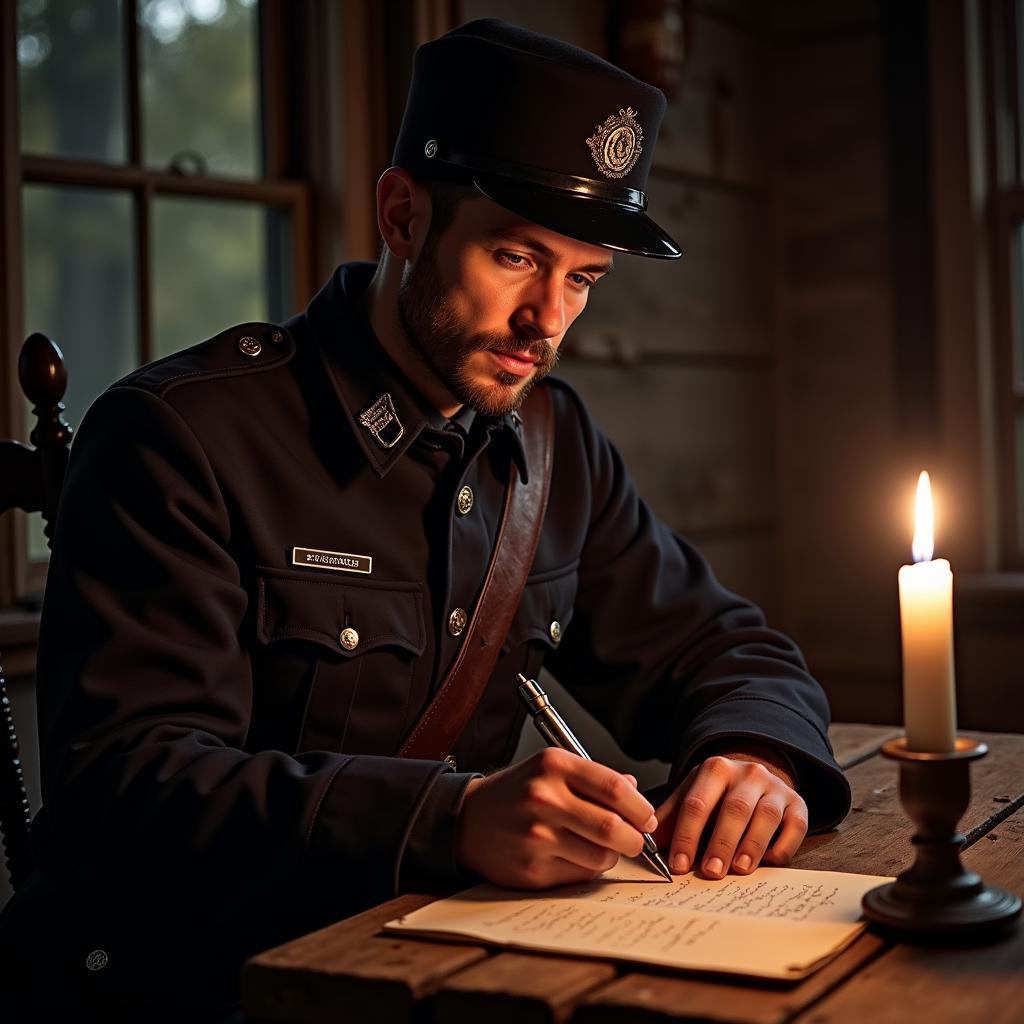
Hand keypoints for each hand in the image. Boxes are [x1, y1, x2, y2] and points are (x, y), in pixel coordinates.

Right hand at [455, 747, 657, 888]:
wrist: (468, 819)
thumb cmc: (518, 792)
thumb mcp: (551, 769)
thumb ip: (594, 778)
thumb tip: (635, 791)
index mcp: (553, 765)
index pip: (614, 788)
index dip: (640, 807)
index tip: (647, 817)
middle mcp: (544, 798)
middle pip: (612, 827)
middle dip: (635, 838)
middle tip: (636, 839)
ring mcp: (536, 836)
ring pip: (601, 856)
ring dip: (612, 856)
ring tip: (602, 847)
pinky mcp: (532, 870)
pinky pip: (580, 875)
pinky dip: (589, 869)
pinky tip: (575, 856)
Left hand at [651, 747, 807, 879]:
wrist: (754, 775)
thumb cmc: (717, 794)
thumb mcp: (690, 795)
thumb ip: (670, 818)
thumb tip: (645, 843)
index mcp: (715, 769)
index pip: (697, 804)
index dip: (687, 836)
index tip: (679, 866)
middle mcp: (748, 773)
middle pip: (734, 809)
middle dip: (721, 842)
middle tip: (711, 872)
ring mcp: (776, 787)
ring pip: (765, 816)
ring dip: (752, 845)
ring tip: (738, 870)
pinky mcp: (798, 803)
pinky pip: (796, 825)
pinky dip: (783, 845)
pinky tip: (770, 861)